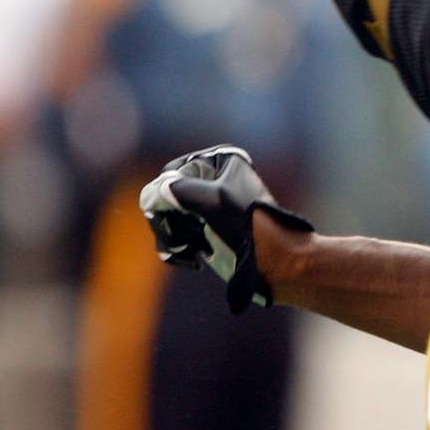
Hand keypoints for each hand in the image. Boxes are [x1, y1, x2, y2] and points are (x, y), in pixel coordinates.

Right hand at [140, 145, 313, 312]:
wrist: (279, 267)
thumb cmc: (251, 232)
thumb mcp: (212, 202)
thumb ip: (176, 190)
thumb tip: (150, 196)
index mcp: (220, 161)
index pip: (170, 175)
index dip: (172, 198)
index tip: (192, 215)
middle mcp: (212, 179)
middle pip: (163, 198)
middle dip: (171, 222)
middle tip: (193, 237)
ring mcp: (206, 207)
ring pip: (164, 219)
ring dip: (173, 238)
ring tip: (195, 250)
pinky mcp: (204, 231)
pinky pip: (171, 236)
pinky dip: (176, 250)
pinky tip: (194, 261)